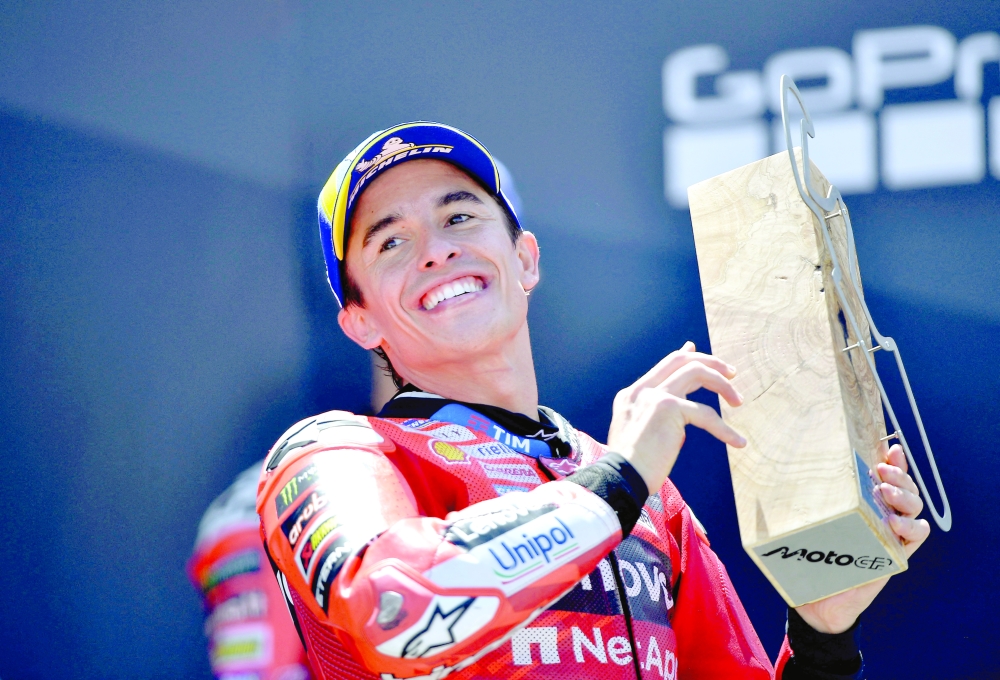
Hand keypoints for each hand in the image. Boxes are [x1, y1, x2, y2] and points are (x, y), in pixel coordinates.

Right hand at [607, 341, 745, 492]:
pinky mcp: (669, 408)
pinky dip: (725, 428)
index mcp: (632, 394)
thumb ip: (655, 416)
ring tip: (738, 401)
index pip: (663, 365)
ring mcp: (654, 395)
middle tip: (731, 373)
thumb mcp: (639, 433)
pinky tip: (738, 442)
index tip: (697, 351)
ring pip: (697, 373)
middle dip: (710, 362)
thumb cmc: (632, 467)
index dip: (685, 357)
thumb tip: (677, 413)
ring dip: (723, 385)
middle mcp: (642, 390)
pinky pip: (706, 413)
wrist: (621, 478)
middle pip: (682, 361)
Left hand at [794, 444, 930, 632]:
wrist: (818, 603)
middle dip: (899, 473)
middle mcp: (881, 514)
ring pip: (914, 506)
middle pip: (905, 486)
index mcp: (862, 503)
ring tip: (885, 492)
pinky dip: (911, 525)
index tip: (889, 449)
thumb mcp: (802, 526)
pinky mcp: (897, 555)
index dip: (893, 460)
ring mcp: (892, 534)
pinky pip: (918, 535)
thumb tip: (764, 478)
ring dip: (905, 495)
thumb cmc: (808, 559)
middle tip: (880, 470)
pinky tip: (893, 522)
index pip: (885, 475)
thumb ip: (794, 505)